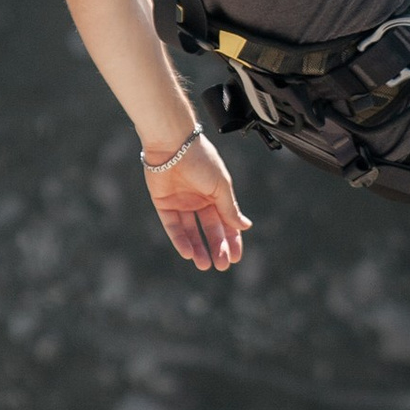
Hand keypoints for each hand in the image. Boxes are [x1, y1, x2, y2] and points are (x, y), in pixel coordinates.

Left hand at [142, 131, 251, 272]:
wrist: (173, 144)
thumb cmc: (201, 159)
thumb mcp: (221, 187)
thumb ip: (229, 208)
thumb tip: (245, 226)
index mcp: (216, 194)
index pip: (226, 221)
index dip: (231, 240)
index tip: (235, 257)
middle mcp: (199, 200)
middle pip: (209, 229)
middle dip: (216, 247)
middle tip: (221, 265)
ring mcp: (181, 202)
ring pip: (191, 231)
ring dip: (198, 248)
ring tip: (204, 265)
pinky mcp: (163, 204)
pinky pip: (173, 226)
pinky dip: (180, 240)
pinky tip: (188, 253)